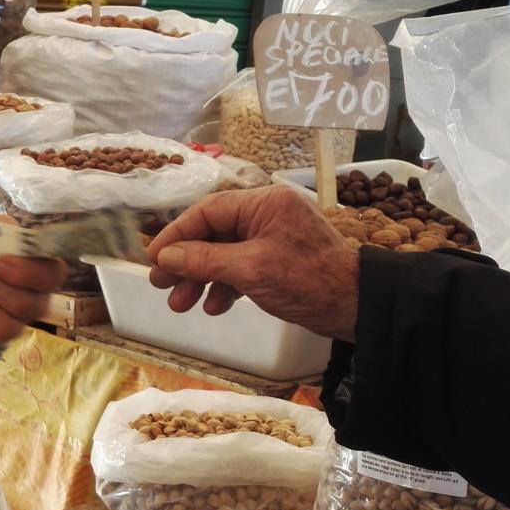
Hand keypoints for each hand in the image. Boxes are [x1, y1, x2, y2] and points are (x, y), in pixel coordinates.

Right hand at [145, 186, 361, 341]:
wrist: (358, 307)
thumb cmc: (306, 281)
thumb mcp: (250, 270)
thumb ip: (203, 260)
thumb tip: (164, 258)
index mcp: (264, 203)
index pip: (207, 210)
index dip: (175, 234)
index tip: (152, 259)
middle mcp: (267, 214)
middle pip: (212, 233)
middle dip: (186, 262)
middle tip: (161, 286)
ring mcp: (273, 237)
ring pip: (224, 253)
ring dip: (201, 279)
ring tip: (181, 305)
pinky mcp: (278, 260)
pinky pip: (241, 267)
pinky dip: (225, 286)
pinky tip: (214, 307)